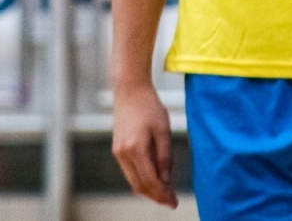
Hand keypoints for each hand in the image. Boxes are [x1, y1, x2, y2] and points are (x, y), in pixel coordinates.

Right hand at [112, 81, 176, 207]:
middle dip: (155, 196)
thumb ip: (164, 157)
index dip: (162, 194)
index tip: (174, 202)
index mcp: (135, 148)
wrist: (129, 89)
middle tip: (171, 200)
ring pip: (133, 181)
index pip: (149, 181)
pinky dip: (142, 179)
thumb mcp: (163, 130)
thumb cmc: (149, 105)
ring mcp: (117, 152)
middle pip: (139, 185)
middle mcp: (122, 153)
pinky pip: (130, 171)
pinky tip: (154, 178)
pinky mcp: (117, 149)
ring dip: (148, 189)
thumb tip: (165, 180)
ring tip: (165, 192)